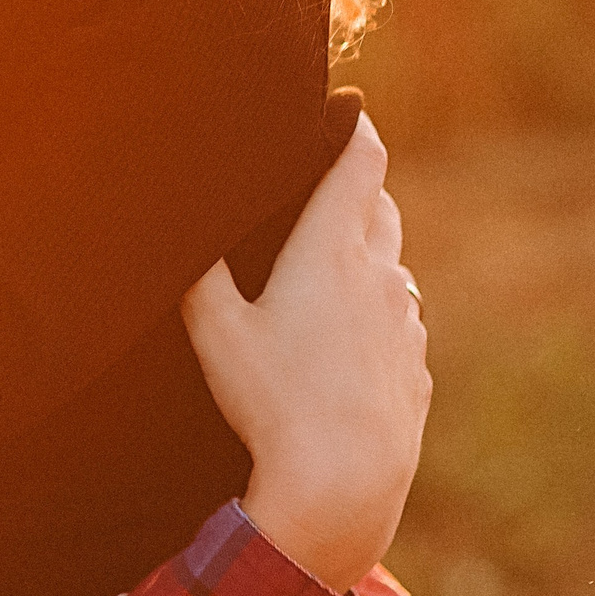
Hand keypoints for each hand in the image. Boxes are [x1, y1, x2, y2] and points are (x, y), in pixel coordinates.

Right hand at [181, 110, 429, 594]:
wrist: (344, 483)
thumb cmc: (272, 400)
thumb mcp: (216, 332)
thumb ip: (200, 273)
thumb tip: (178, 227)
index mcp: (331, 248)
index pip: (362, 162)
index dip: (355, 129)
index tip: (347, 112)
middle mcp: (380, 274)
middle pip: (381, 207)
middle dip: (357, 191)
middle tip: (320, 191)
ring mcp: (405, 323)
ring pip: (391, 268)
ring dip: (366, 258)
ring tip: (323, 277)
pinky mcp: (416, 368)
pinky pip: (399, 324)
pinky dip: (377, 315)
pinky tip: (343, 347)